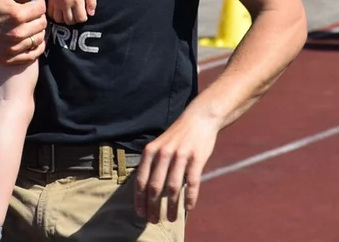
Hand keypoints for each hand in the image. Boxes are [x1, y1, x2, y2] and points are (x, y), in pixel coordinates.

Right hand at [0, 0, 46, 64]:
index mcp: (17, 14)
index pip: (41, 8)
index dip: (39, 2)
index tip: (32, 2)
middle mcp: (17, 33)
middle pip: (42, 23)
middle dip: (39, 15)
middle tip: (31, 13)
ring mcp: (13, 48)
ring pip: (39, 38)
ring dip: (38, 30)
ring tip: (30, 24)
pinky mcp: (9, 58)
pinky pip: (33, 54)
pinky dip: (36, 46)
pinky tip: (31, 38)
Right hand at [48, 0, 96, 24]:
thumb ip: (92, 2)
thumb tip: (91, 14)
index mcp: (77, 1)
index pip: (80, 18)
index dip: (83, 18)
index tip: (83, 13)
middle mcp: (66, 4)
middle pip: (69, 21)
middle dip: (74, 20)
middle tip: (75, 14)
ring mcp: (57, 3)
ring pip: (59, 19)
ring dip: (64, 19)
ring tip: (67, 14)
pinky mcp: (50, 0)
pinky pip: (50, 14)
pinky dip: (54, 15)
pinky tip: (59, 11)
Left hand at [134, 107, 221, 223]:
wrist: (199, 118)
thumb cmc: (177, 135)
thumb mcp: (159, 145)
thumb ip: (152, 163)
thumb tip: (145, 189)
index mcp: (151, 151)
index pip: (141, 180)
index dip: (139, 199)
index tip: (140, 213)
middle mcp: (163, 153)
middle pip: (155, 187)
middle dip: (153, 207)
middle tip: (153, 221)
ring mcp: (180, 156)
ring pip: (173, 188)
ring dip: (171, 207)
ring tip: (171, 219)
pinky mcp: (196, 158)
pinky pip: (192, 183)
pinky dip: (190, 198)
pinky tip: (189, 208)